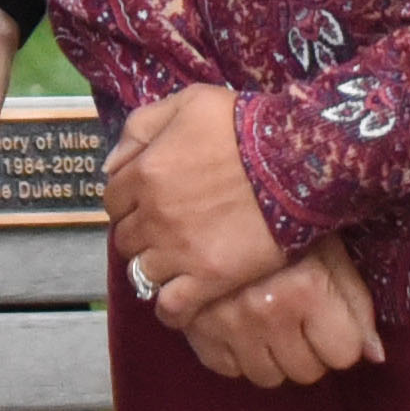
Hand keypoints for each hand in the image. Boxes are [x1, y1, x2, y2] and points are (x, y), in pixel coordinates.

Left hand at [107, 85, 286, 323]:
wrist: (297, 159)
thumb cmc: (244, 124)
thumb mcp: (189, 102)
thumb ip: (141, 126)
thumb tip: (111, 163)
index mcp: (145, 173)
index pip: (113, 199)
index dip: (129, 200)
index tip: (149, 201)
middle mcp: (153, 216)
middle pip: (125, 238)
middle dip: (140, 233)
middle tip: (166, 229)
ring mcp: (179, 251)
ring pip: (142, 272)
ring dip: (153, 267)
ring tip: (175, 262)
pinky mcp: (208, 278)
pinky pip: (172, 307)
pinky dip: (170, 308)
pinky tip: (180, 300)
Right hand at [184, 232, 385, 386]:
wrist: (206, 195)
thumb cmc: (280, 217)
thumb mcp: (327, 246)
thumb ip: (355, 300)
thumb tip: (376, 355)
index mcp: (306, 289)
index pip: (343, 354)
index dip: (340, 337)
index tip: (329, 317)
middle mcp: (267, 313)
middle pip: (306, 372)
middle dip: (309, 350)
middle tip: (299, 317)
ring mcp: (227, 325)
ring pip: (267, 377)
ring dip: (273, 355)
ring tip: (271, 320)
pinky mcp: (195, 330)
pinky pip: (227, 368)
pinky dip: (236, 353)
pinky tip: (240, 323)